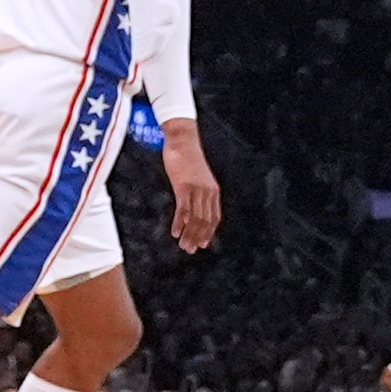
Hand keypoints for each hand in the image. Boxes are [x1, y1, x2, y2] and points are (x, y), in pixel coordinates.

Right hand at [164, 134, 221, 250]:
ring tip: (183, 246)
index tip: (202, 245)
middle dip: (198, 238)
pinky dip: (180, 223)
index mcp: (213, 191)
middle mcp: (208, 192)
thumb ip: (197, 192)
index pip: (214, 217)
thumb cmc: (188, 158)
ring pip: (195, 218)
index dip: (208, 233)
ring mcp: (197, 189)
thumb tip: (192, 207)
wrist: (183, 140)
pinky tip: (176, 233)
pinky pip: (183, 209)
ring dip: (189, 234)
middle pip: (205, 221)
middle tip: (190, 250)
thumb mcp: (196, 177)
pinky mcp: (184, 186)